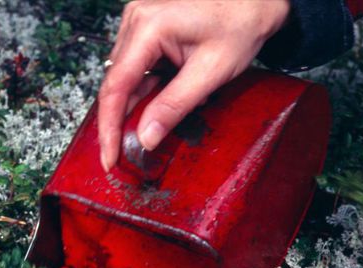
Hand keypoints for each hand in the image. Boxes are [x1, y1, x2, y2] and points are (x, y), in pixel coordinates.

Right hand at [98, 0, 291, 170]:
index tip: (109, 156)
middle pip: (116, 83)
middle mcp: (135, 21)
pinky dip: (149, 90)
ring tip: (159, 121)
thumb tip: (146, 137)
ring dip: (138, 105)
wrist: (253, 1)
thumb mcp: (209, 73)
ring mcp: (138, 24)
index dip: (109, 127)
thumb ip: (174, 107)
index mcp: (147, 28)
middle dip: (120, 121)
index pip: (116, 87)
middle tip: (122, 153)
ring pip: (126, 78)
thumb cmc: (239, 25)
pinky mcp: (146, 30)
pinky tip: (169, 97)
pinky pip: (138, 68)